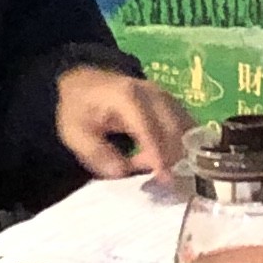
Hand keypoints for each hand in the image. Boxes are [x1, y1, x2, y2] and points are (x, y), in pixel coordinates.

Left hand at [57, 62, 186, 175]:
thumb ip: (97, 154)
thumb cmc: (79, 109)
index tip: (165, 179)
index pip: (149, 129)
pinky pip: (186, 126)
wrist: (84, 82)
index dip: (158, 155)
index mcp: (127, 98)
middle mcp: (152, 94)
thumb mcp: (75, 134)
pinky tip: (169, 160)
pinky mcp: (171, 103)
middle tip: (155, 180)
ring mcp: (165, 96)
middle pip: (173, 129)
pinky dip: (183, 145)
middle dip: (170, 158)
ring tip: (156, 170)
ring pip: (185, 128)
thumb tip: (123, 171)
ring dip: (177, 153)